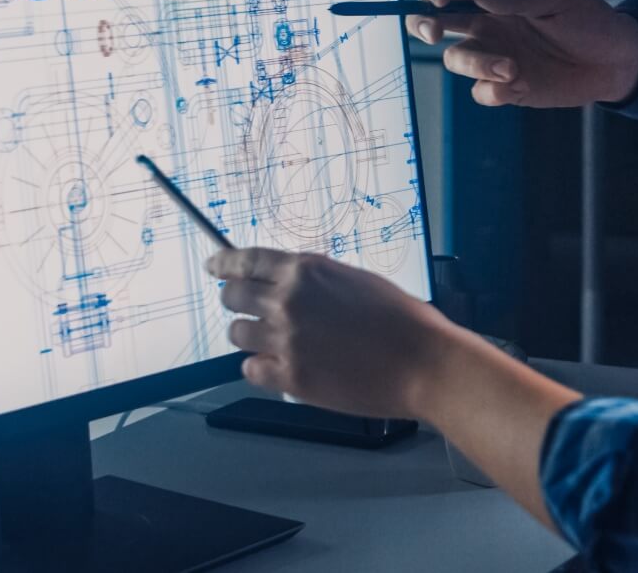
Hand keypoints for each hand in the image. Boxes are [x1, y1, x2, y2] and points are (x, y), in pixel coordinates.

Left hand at [207, 247, 466, 419]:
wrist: (423, 363)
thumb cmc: (403, 321)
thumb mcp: (357, 281)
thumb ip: (317, 282)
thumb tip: (292, 287)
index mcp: (306, 270)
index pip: (246, 261)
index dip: (224, 264)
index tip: (214, 267)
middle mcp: (288, 301)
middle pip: (233, 297)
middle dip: (235, 301)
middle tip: (243, 308)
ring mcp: (285, 340)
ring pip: (237, 334)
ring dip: (249, 336)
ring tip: (270, 342)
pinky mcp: (290, 377)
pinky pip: (251, 371)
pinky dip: (260, 369)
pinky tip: (278, 367)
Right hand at [408, 0, 637, 108]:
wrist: (615, 61)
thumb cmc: (588, 19)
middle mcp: (488, 24)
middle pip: (436, 21)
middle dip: (424, 24)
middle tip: (434, 32)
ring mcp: (494, 55)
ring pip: (456, 59)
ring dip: (476, 64)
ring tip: (511, 69)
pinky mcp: (506, 87)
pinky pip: (481, 91)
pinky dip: (494, 90)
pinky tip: (523, 83)